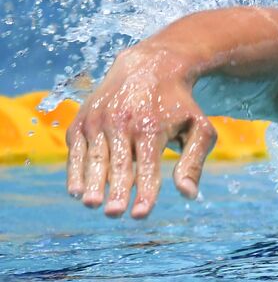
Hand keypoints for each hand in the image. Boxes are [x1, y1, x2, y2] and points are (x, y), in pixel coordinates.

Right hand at [65, 49, 217, 218]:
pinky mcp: (83, 120)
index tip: (140, 214)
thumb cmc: (179, 104)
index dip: (144, 192)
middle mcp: (122, 122)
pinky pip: (77, 149)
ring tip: (92, 204)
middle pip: (118, 163)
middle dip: (116, 190)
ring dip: (92, 182)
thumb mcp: (199, 128)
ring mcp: (99, 120)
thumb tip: (189, 194)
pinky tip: (76, 190)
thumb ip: (194, 161)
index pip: (147, 166)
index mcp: (151, 127)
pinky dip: (75, 169)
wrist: (150, 66)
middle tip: (114, 213)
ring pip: (94, 157)